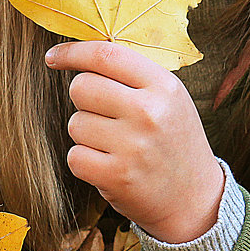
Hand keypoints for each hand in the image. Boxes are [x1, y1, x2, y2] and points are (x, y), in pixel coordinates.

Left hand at [45, 40, 224, 242]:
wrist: (194, 198)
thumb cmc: (173, 139)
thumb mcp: (170, 98)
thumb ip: (132, 74)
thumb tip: (80, 54)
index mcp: (163, 86)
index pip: (106, 55)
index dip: (73, 52)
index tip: (54, 56)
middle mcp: (149, 112)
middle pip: (81, 87)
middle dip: (83, 99)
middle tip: (104, 114)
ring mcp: (133, 146)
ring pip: (75, 123)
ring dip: (86, 133)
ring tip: (115, 144)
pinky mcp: (116, 177)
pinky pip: (75, 156)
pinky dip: (85, 160)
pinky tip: (109, 163)